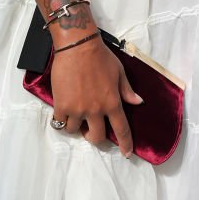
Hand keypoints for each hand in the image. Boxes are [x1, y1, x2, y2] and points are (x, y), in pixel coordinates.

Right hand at [50, 34, 142, 156]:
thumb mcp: (119, 71)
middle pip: (96, 137)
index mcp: (112, 102)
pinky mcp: (61, 105)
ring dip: (77, 126)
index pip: (121, 129)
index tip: (126, 153)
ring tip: (76, 114)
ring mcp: (77, 109)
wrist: (78, 47)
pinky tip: (64, 111)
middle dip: (94, 137)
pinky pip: (60, 122)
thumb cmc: (100, 57)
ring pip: (75, 131)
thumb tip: (138, 102)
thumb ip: (127, 90)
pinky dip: (62, 119)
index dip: (125, 143)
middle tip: (91, 129)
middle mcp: (95, 110)